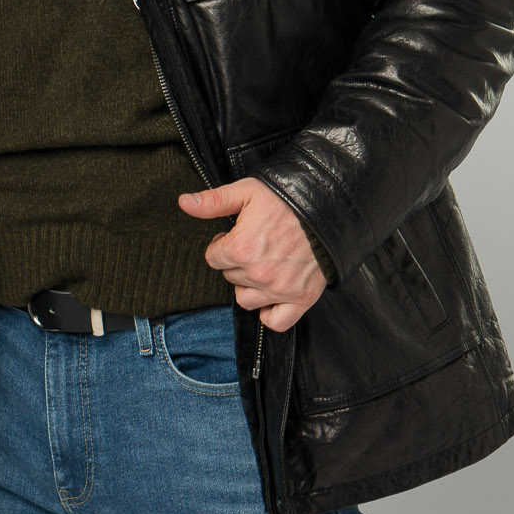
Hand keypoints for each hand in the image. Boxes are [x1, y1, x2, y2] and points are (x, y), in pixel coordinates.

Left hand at [178, 177, 326, 331]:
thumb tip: (183, 202)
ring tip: (263, 264)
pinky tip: (272, 293)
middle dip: (236, 262)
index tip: (236, 234)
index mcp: (241, 248)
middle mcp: (258, 274)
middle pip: (229, 277)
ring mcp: (280, 290)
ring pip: (245, 300)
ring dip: (249, 285)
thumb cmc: (287, 199)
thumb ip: (213, 201)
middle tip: (254, 244)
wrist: (329, 210)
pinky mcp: (301, 300)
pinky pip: (275, 321)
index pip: (213, 258)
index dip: (222, 244)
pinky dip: (270, 312)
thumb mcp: (247, 191)